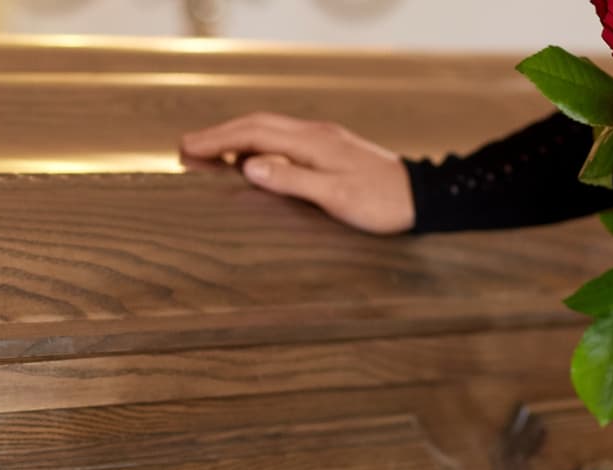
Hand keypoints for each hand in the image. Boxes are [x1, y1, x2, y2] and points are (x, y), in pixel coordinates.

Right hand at [179, 113, 414, 234]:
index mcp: (312, 142)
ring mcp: (325, 140)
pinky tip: (255, 161)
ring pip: (271, 131)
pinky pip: (285, 140)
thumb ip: (290, 180)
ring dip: (238, 138)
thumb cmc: (381, 201)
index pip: (254, 132)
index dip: (218, 139)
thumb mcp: (334, 196)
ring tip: (212, 153)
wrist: (423, 197)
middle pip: (258, 125)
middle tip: (189, 147)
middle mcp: (316, 134)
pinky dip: (260, 146)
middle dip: (220, 134)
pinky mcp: (332, 150)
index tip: (188, 148)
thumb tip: (248, 166)